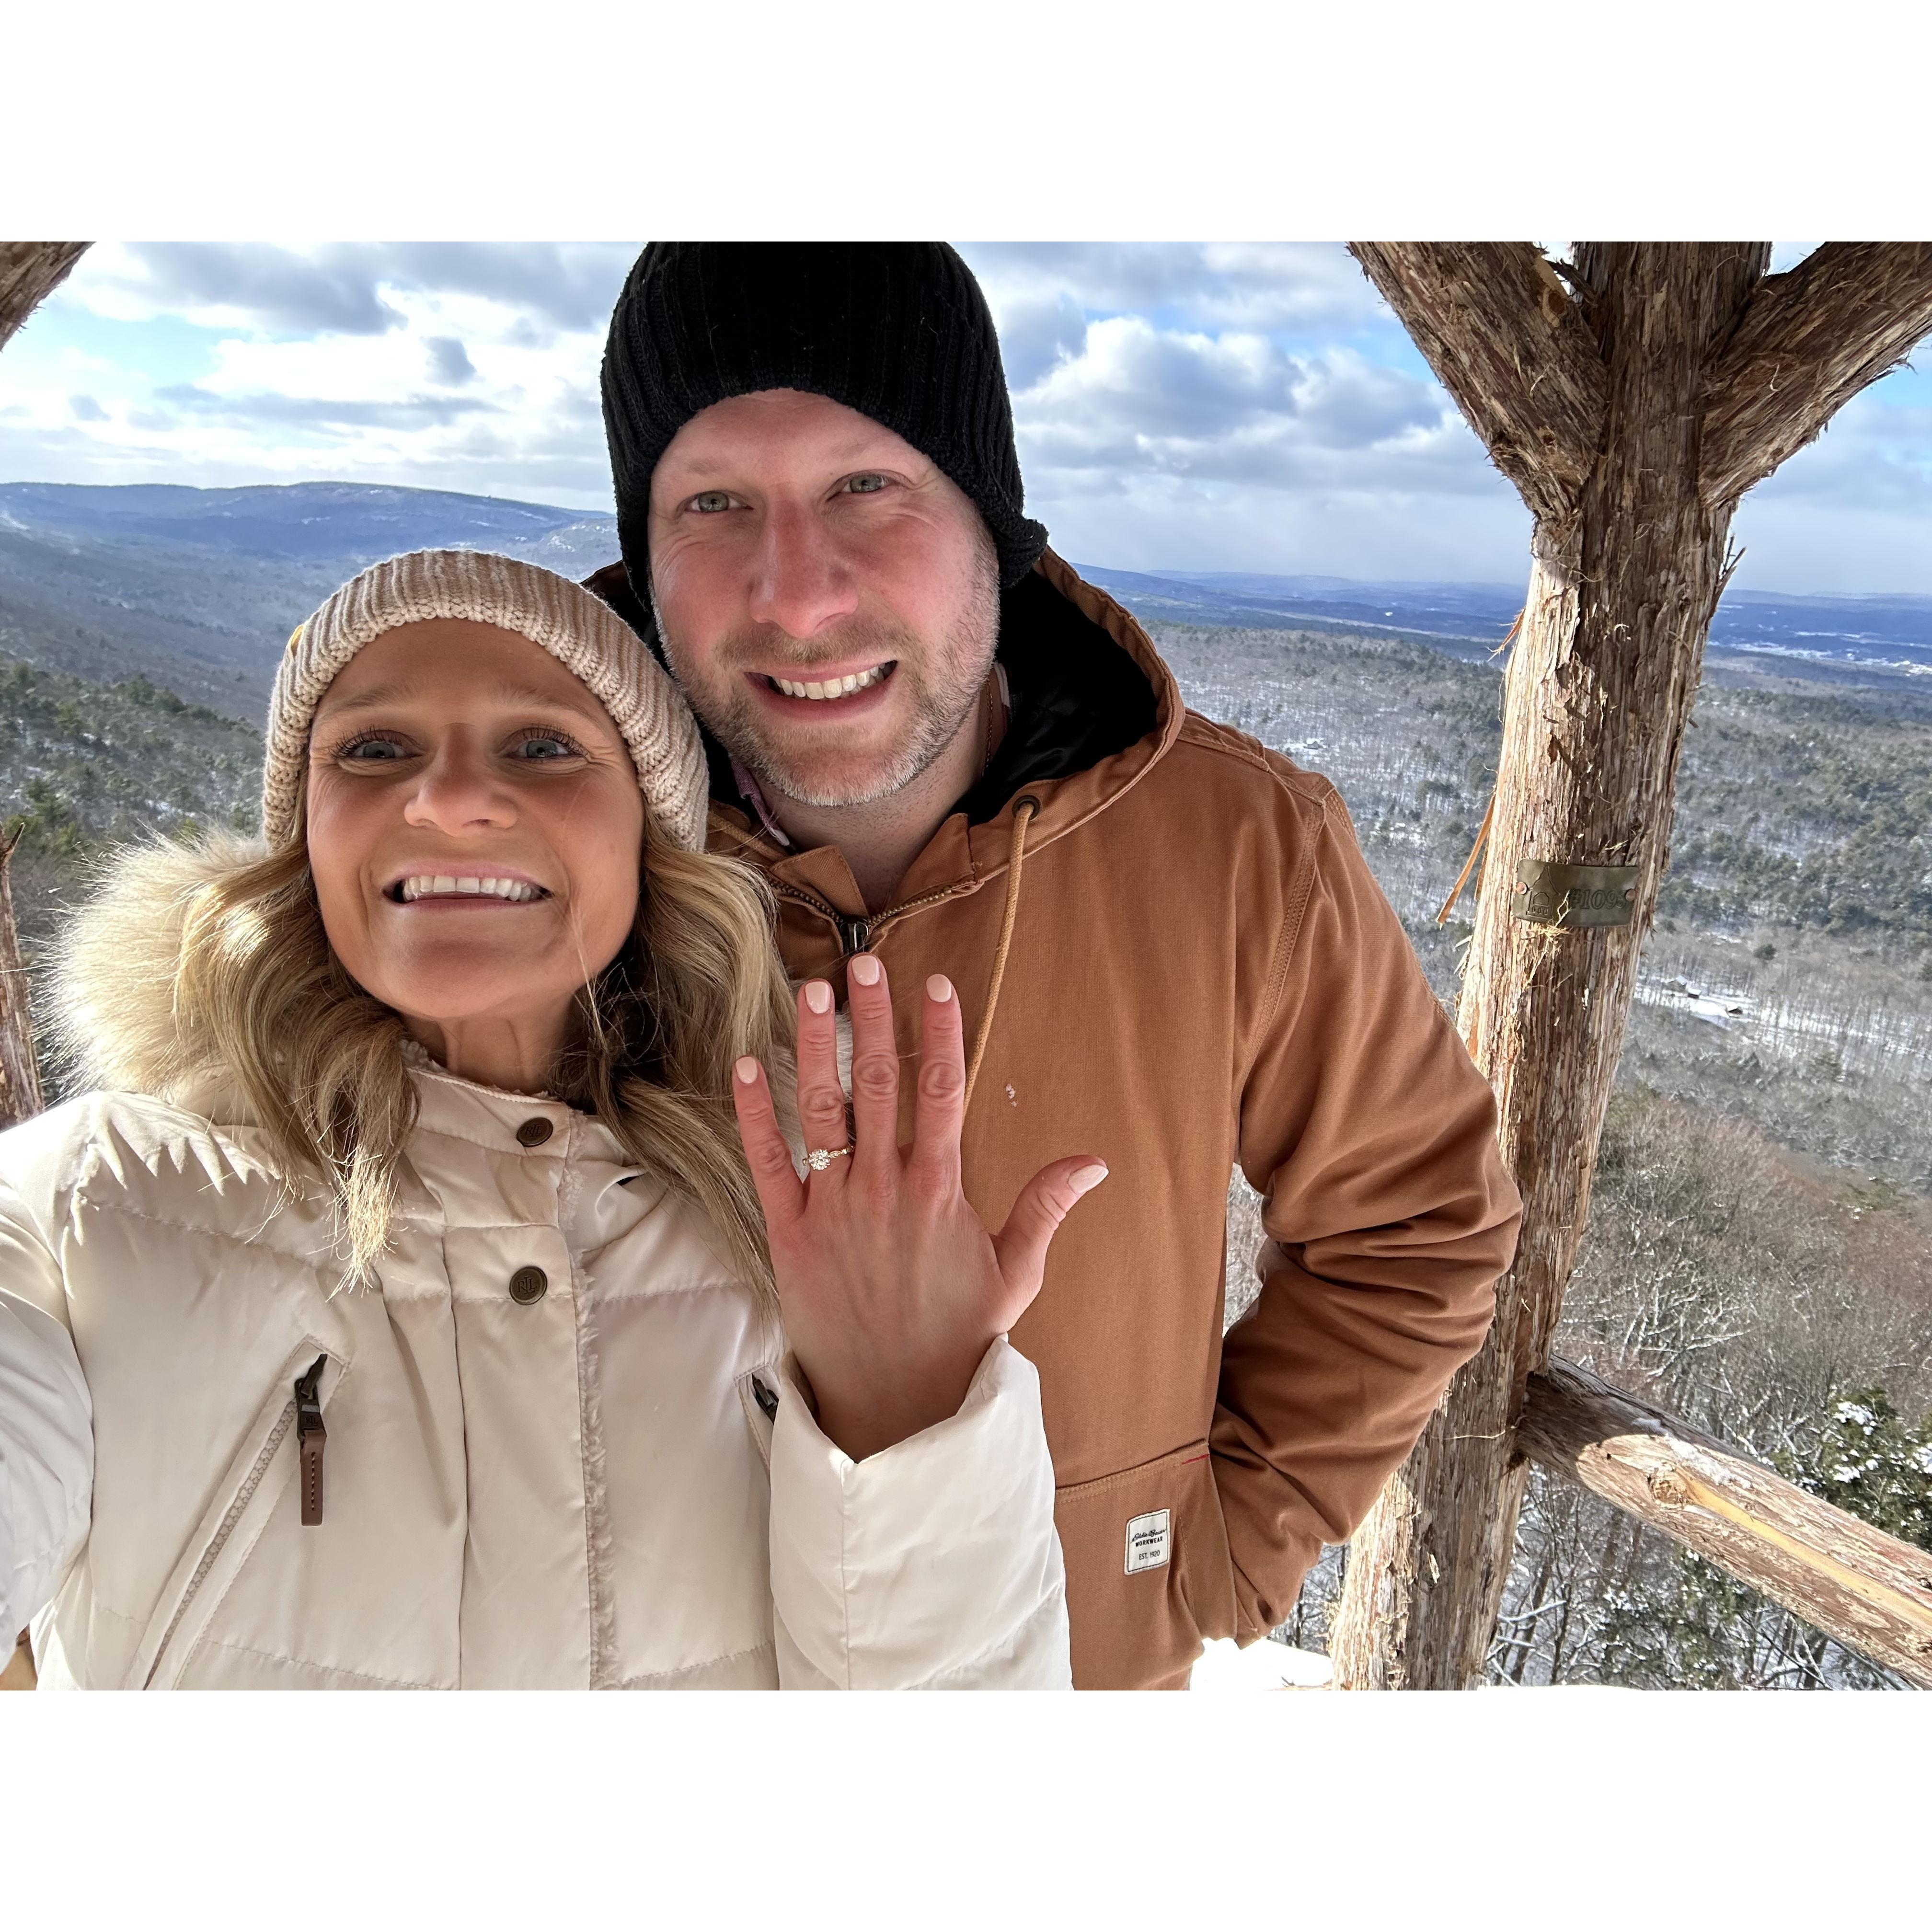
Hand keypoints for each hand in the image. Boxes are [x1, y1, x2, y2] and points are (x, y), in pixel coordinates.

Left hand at [731, 952, 1107, 1461]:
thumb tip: (1094, 1161)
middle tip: (864, 963)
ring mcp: (834, 1210)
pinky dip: (755, 1113)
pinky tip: (744, 1065)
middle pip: (879, 1085)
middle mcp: (884, 1190)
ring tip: (811, 992)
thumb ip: (1045, 1208)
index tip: (935, 985)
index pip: (942, 1092)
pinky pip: (767, 1164)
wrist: (896, 1405)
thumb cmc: (958, 1336)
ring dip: (815, 1048)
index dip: (939, 1033)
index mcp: (940, 1191)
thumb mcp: (1016, 1274)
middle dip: (872, 1018)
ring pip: (821, 1112)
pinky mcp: (790, 1236)